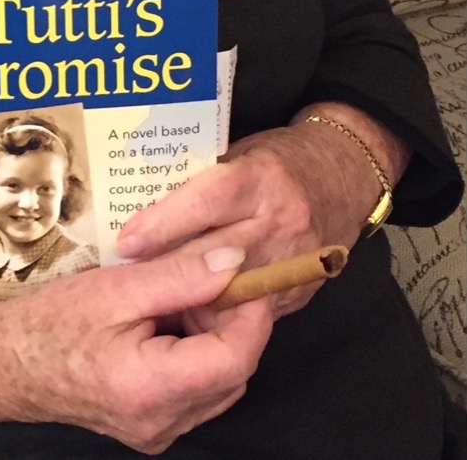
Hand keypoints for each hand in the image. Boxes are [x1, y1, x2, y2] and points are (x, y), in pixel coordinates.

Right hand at [0, 246, 272, 452]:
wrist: (6, 363)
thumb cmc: (52, 322)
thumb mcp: (117, 287)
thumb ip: (181, 275)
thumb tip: (235, 260)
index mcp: (153, 389)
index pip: (236, 357)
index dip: (251, 311)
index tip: (247, 272)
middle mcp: (163, 423)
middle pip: (234, 372)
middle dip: (231, 321)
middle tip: (206, 277)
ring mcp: (159, 432)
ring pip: (220, 382)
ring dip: (213, 337)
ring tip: (178, 296)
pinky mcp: (152, 426)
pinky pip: (196, 390)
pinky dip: (194, 353)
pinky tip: (165, 322)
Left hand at [114, 118, 384, 318]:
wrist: (342, 176)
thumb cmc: (276, 159)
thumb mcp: (237, 154)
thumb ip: (200, 180)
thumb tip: (141, 201)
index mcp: (261, 177)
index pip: (206, 202)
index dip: (164, 223)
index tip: (127, 241)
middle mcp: (280, 219)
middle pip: (215, 252)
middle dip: (167, 268)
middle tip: (125, 278)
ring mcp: (294, 258)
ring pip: (232, 289)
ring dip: (190, 298)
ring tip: (149, 301)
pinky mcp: (300, 287)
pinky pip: (251, 309)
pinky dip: (218, 312)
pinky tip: (188, 313)